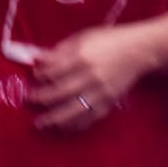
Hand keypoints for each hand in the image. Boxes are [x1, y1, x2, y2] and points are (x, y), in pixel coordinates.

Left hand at [27, 23, 153, 131]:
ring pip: (75, 110)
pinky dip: (76, 125)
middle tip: (29, 102)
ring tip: (41, 124)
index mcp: (83, 57)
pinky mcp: (109, 103)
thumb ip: (60, 50)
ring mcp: (101, 92)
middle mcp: (91, 76)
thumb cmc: (107, 40)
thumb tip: (36, 59)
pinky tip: (63, 129)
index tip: (32, 78)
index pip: (56, 70)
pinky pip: (90, 118)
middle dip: (43, 99)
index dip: (42, 76)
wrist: (138, 51)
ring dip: (56, 119)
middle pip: (62, 92)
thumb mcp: (82, 37)